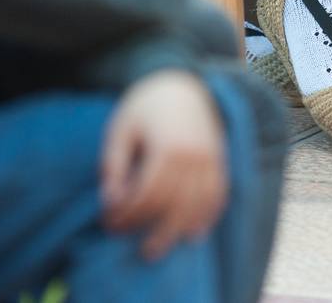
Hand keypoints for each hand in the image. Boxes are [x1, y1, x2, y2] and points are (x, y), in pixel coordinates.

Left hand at [101, 70, 227, 259]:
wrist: (182, 83)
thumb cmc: (144, 106)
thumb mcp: (121, 129)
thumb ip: (113, 165)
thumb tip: (110, 202)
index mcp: (166, 147)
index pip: (146, 195)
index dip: (127, 214)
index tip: (111, 223)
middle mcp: (193, 156)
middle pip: (173, 206)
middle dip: (152, 230)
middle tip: (137, 248)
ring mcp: (211, 159)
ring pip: (198, 206)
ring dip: (179, 231)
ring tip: (160, 248)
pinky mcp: (220, 160)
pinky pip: (219, 195)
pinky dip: (208, 216)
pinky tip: (195, 233)